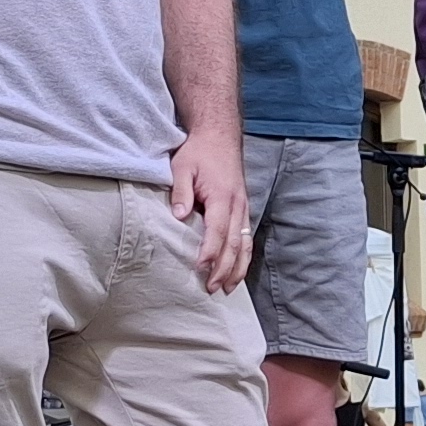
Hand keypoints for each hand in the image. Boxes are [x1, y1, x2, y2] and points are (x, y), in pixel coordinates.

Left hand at [170, 126, 252, 291]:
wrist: (219, 137)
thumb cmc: (198, 153)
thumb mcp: (182, 167)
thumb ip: (181, 192)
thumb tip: (179, 216)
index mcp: (221, 196)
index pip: (217, 229)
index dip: (209, 251)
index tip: (200, 268)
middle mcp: (237, 205)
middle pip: (233, 243)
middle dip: (223, 268)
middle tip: (211, 288)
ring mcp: (243, 208)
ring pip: (244, 245)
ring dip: (237, 269)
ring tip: (227, 289)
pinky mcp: (243, 210)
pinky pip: (246, 239)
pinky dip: (243, 258)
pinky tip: (235, 272)